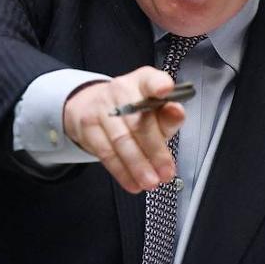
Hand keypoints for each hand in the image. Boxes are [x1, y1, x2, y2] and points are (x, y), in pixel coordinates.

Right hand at [63, 66, 184, 193]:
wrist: (92, 106)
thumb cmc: (134, 110)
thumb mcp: (155, 110)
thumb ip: (168, 116)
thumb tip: (177, 114)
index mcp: (143, 81)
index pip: (151, 80)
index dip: (158, 84)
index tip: (165, 90)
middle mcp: (121, 89)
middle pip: (138, 121)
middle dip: (155, 151)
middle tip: (166, 173)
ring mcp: (101, 107)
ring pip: (121, 140)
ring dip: (138, 166)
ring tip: (151, 182)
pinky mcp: (87, 126)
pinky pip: (106, 153)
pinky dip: (121, 172)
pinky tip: (133, 183)